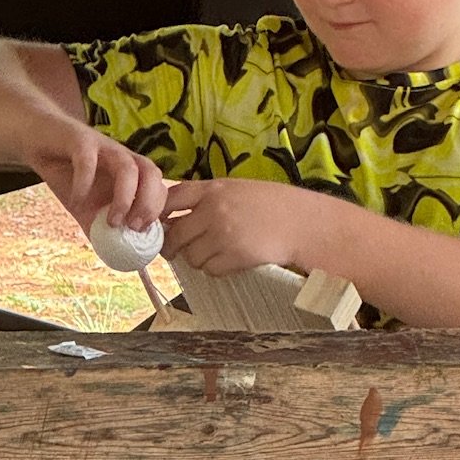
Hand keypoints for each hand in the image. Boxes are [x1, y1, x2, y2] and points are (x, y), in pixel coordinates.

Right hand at [28, 122, 170, 236]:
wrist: (38, 142)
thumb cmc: (68, 175)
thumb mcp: (87, 209)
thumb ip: (101, 229)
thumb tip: (117, 259)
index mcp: (130, 174)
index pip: (159, 187)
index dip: (157, 211)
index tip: (143, 234)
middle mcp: (122, 158)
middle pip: (152, 174)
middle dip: (148, 204)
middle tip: (133, 228)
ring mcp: (103, 147)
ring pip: (127, 166)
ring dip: (124, 197)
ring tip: (110, 221)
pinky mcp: (79, 139)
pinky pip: (87, 160)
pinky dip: (85, 183)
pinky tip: (76, 202)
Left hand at [161, 179, 325, 275]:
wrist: (300, 221)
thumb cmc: (269, 205)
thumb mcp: (235, 189)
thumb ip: (205, 200)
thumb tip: (173, 219)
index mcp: (213, 189)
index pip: (171, 199)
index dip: (160, 215)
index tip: (159, 225)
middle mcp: (214, 210)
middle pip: (175, 234)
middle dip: (174, 246)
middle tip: (177, 251)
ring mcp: (223, 234)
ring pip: (191, 257)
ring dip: (198, 259)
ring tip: (215, 253)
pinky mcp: (234, 256)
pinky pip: (210, 270)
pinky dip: (215, 269)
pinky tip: (229, 260)